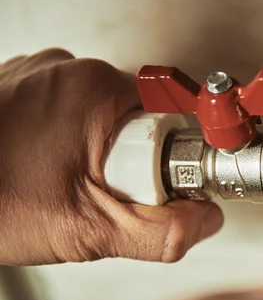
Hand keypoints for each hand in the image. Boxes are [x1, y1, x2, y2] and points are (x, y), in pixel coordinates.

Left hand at [0, 49, 222, 264]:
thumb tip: (206, 219)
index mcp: (97, 90)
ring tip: (60, 180)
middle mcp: (69, 68)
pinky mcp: (19, 81)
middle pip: (133, 120)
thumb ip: (161, 231)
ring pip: (100, 117)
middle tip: (93, 192)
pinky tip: (40, 165)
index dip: (163, 165)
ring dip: (93, 150)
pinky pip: (66, 110)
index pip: (168, 122)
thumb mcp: (88, 231)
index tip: (143, 189)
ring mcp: (39, 71)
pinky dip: (64, 138)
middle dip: (125, 161)